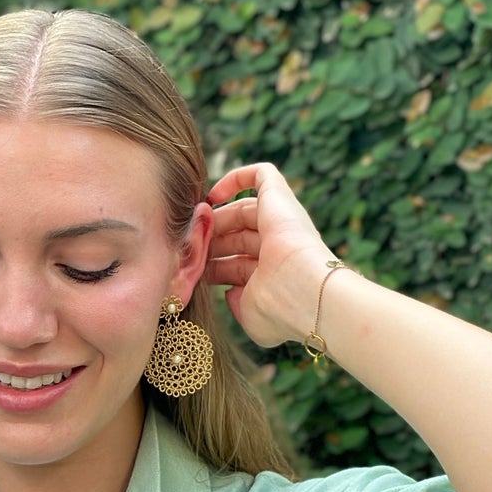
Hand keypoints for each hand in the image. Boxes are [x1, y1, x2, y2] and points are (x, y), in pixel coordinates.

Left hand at [201, 162, 336, 348]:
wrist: (305, 293)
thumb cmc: (280, 310)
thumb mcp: (250, 316)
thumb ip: (237, 304)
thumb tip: (228, 292)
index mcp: (270, 275)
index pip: (234, 263)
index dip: (209, 264)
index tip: (186, 269)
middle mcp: (276, 247)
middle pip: (234, 236)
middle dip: (207, 241)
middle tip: (186, 246)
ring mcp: (280, 222)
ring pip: (242, 209)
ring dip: (214, 217)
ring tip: (195, 225)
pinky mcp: (281, 198)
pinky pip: (261, 175)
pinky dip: (235, 178)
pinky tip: (213, 195)